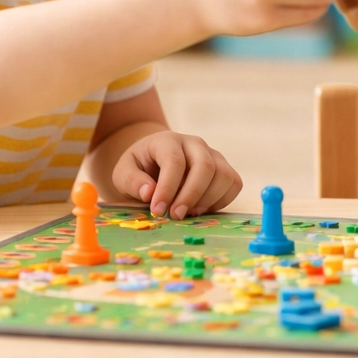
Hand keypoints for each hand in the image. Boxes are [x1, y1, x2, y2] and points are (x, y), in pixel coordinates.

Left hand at [112, 130, 241, 218]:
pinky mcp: (224, 168)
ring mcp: (213, 155)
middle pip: (204, 166)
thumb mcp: (124, 172)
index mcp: (168, 141)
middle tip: (175, 216)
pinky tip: (201, 209)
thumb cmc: (140, 168)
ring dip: (208, 200)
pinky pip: (234, 184)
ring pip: (224, 175)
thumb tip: (150, 193)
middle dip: (191, 195)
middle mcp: (195, 144)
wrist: (156, 160)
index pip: (175, 161)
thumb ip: (132, 181)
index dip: (168, 188)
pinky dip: (221, 201)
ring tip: (188, 214)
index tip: (157, 210)